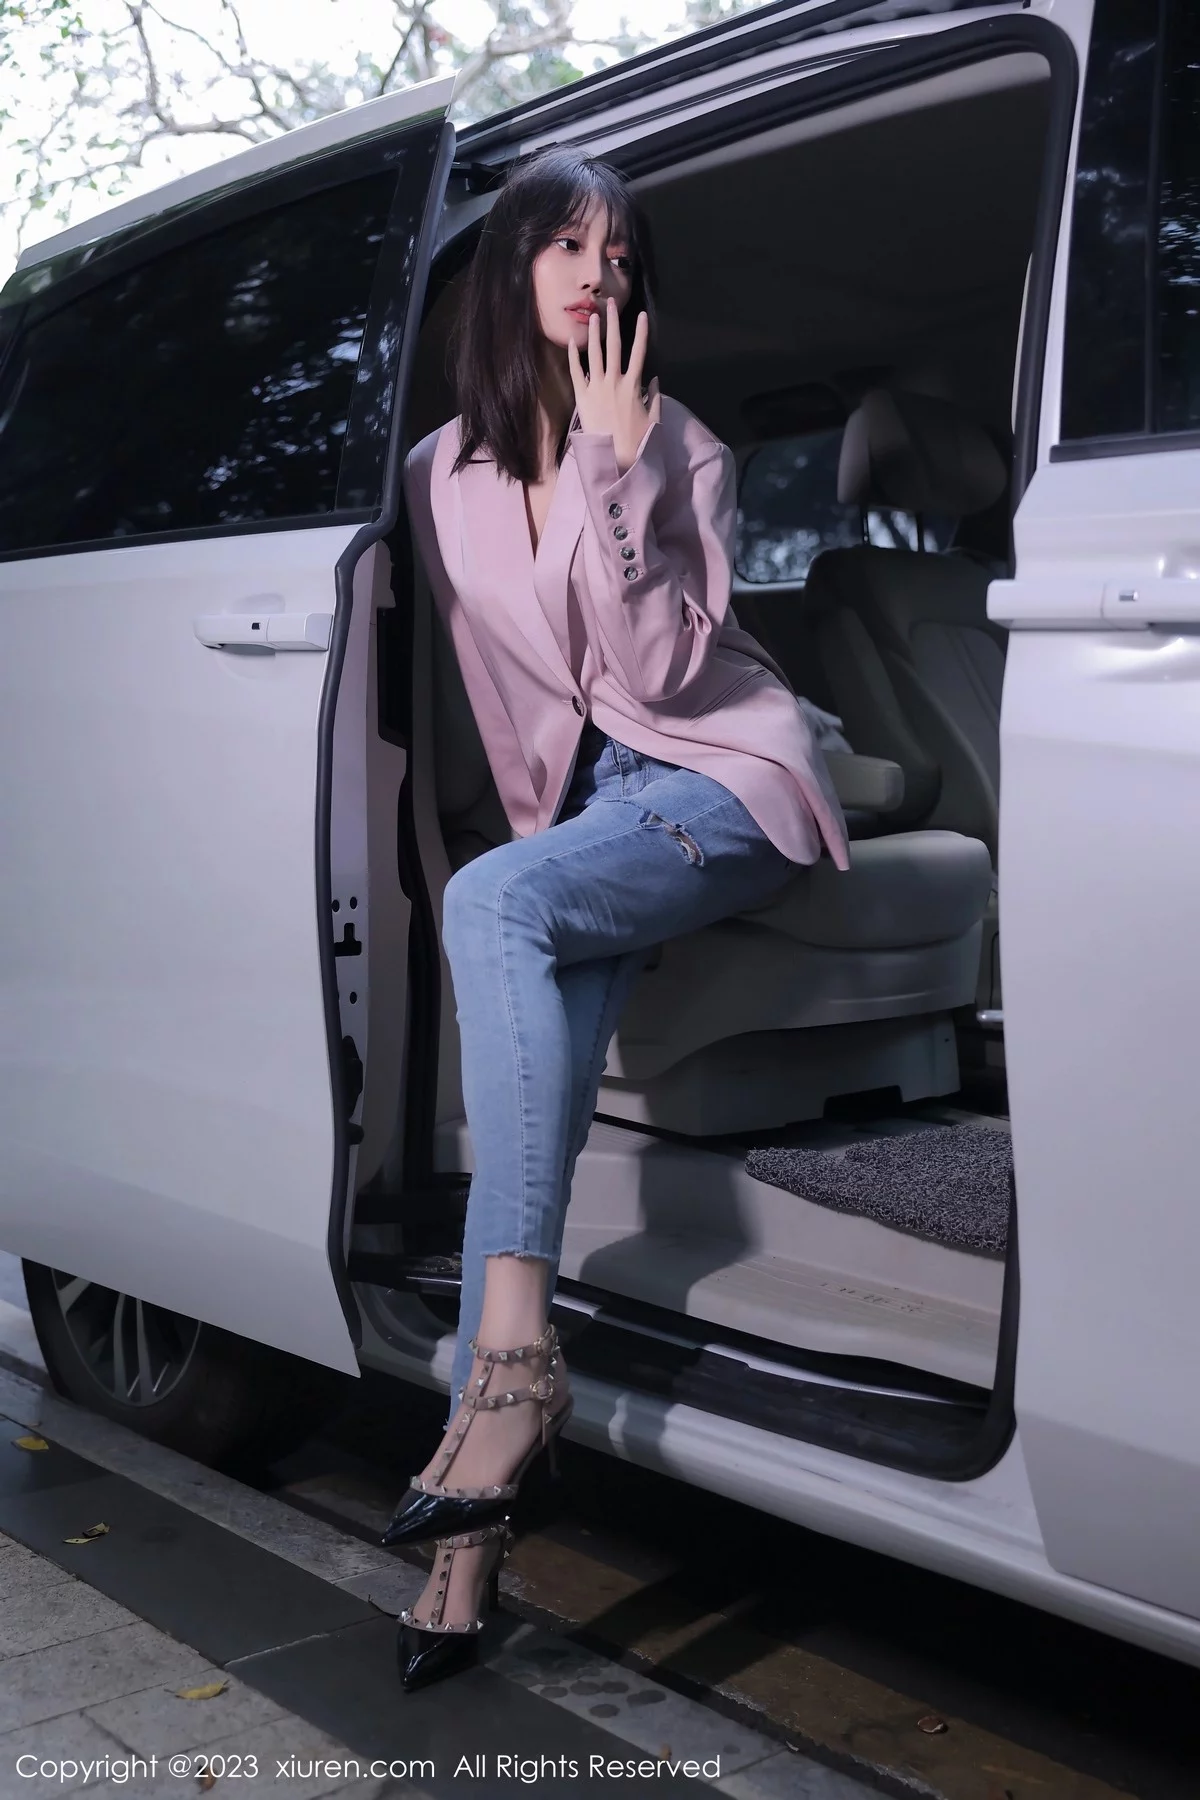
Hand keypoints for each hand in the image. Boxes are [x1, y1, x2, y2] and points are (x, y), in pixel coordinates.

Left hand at [567, 296, 661, 474]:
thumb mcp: (653, 419)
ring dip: (594, 333)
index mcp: (632, 385)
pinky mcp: (582, 398)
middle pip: (614, 346)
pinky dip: (573, 357)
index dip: (641, 332)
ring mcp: (596, 388)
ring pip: (595, 354)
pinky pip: (576, 373)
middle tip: (611, 304)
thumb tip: (654, 379)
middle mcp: (614, 381)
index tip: (642, 315)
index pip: (639, 352)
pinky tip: (572, 343)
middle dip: (613, 323)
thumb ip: (654, 397)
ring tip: (592, 316)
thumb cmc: (636, 441)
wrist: (614, 458)